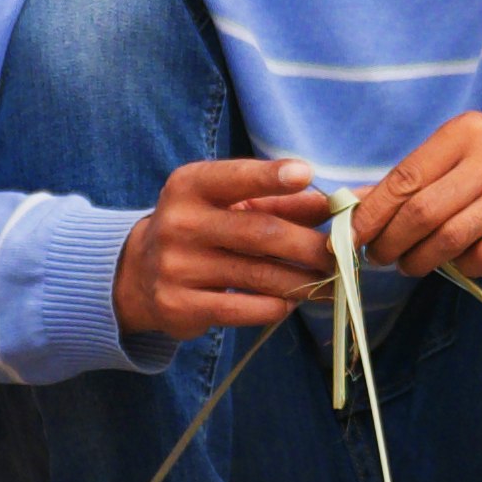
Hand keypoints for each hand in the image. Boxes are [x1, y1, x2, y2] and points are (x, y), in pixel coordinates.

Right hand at [113, 156, 333, 344]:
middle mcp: (179, 223)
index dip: (270, 176)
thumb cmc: (204, 229)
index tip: (305, 173)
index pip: (234, 177)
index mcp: (190, 186)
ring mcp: (176, 267)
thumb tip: (336, 204)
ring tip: (328, 283)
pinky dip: (274, 307)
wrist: (140, 275)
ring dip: (302, 281)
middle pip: (260, 233)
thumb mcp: (231, 205)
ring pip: (257, 275)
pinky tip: (289, 303)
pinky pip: (241, 308)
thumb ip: (281, 202)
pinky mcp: (179, 306)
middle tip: (342, 255)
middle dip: (308, 245)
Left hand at [349, 114, 481, 281]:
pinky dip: (460, 268)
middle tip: (379, 256)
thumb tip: (350, 208)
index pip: (405, 178)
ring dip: (419, 261)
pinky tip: (454, 263)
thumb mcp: (449, 159)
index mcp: (465, 132)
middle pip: (424, 213)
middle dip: (391, 242)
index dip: (372, 214)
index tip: (351, 238)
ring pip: (451, 240)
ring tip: (409, 264)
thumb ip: (405, 182)